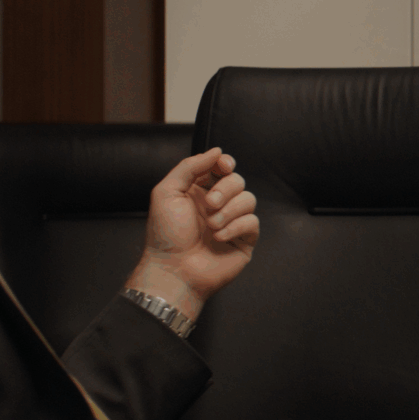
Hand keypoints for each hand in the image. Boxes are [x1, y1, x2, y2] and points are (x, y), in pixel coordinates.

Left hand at [125, 148, 258, 317]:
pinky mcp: (244, 240)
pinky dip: (236, 227)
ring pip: (249, 199)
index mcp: (199, 192)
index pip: (221, 168)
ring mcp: (232, 222)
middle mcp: (217, 205)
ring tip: (211, 226)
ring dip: (229, 210)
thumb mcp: (166, 192)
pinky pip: (252, 222)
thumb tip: (217, 151)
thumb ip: (189, 166)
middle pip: (237, 181)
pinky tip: (219, 237)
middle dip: (224, 190)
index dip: (225, 163)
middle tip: (209, 205)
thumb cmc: (165, 234)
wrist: (173, 268)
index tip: (223, 166)